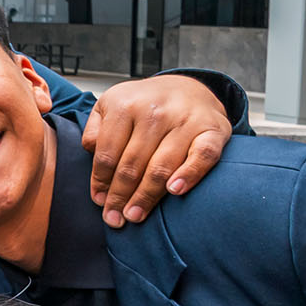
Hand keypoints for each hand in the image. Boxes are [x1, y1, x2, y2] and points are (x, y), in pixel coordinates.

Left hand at [81, 74, 231, 226]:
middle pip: (132, 165)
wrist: (188, 87)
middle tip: (114, 218)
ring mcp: (186, 119)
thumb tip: (93, 157)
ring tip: (135, 215)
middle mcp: (155, 111)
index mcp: (125, 105)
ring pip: (161, 166)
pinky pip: (203, 156)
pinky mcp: (213, 129)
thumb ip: (95, 131)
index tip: (99, 201)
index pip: (107, 154)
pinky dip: (190, 174)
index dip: (101, 182)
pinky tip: (174, 191)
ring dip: (146, 196)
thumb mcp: (109, 106)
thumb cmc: (144, 105)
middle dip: (120, 196)